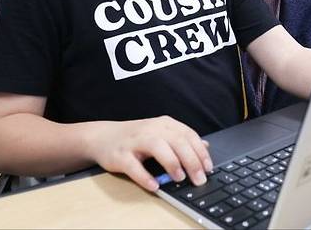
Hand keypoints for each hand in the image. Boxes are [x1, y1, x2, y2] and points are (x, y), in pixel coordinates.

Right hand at [87, 116, 212, 191]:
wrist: (102, 136)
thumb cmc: (136, 137)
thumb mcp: (161, 134)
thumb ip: (182, 139)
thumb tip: (206, 146)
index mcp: (164, 124)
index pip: (188, 135)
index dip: (200, 152)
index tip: (208, 168)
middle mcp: (151, 129)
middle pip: (176, 140)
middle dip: (191, 160)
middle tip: (200, 178)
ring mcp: (135, 141)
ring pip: (157, 147)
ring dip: (171, 162)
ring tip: (180, 178)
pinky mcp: (120, 155)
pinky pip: (133, 165)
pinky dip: (144, 176)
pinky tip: (154, 186)